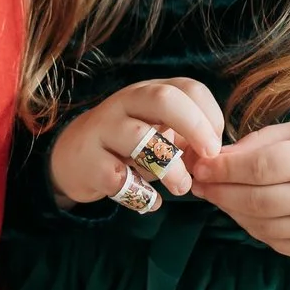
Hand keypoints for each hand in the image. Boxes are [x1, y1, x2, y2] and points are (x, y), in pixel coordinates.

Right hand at [49, 77, 223, 205]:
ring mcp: (103, 129)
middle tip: (210, 156)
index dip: (210, 117)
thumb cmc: (127, 146)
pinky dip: (142, 195)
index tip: (215, 147)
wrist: (72, 160)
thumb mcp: (158, 133)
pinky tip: (151, 201)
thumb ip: (188, 139)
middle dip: (195, 127)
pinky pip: (119, 177)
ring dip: (170, 168)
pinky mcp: (87, 161)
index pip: (190, 88)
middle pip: (164, 99)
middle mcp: (125, 103)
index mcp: (149, 92)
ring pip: (140, 137)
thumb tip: (218, 157)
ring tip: (181, 188)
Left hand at [190, 120, 289, 261]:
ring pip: (258, 224)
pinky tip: (243, 211)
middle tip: (198, 183)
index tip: (201, 165)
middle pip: (253, 199)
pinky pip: (273, 241)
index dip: (223, 169)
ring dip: (230, 210)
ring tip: (217, 195)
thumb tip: (220, 156)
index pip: (258, 167)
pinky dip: (252, 226)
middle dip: (218, 191)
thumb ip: (263, 140)